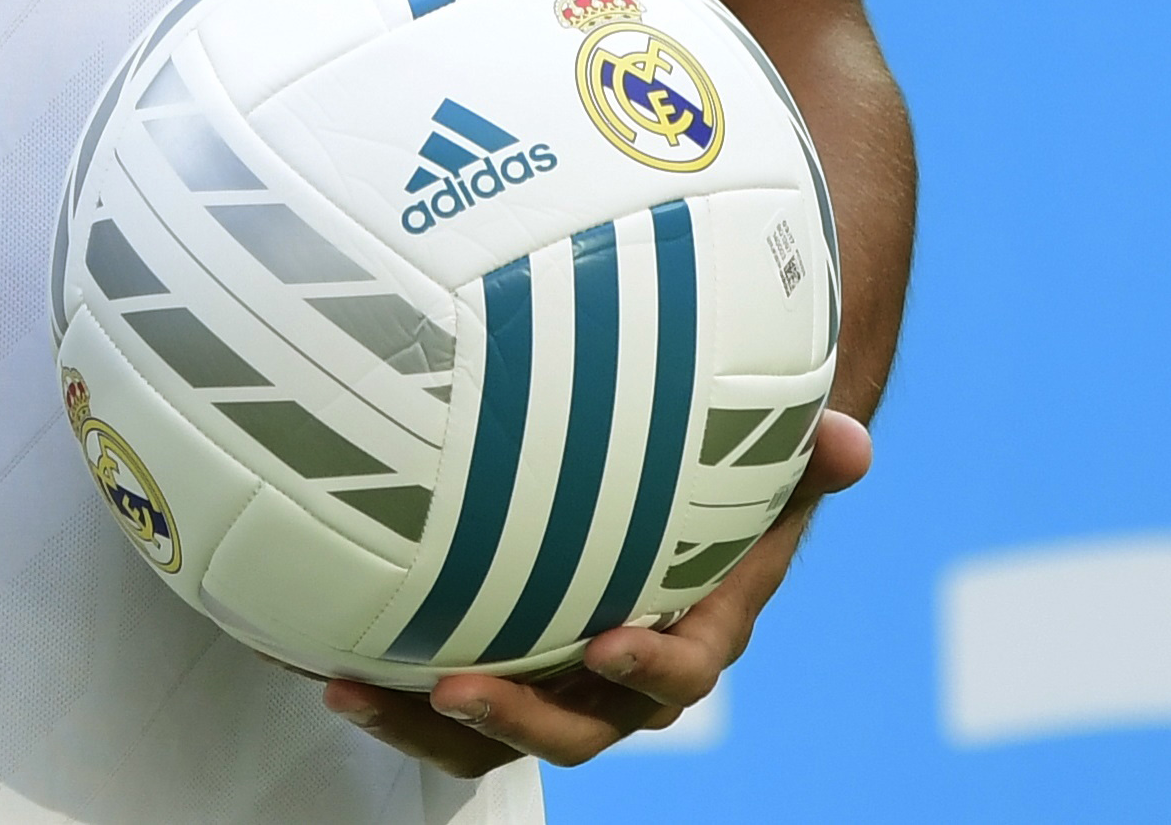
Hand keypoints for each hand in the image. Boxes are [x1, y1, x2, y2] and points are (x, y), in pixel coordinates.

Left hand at [323, 407, 874, 774]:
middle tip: (451, 687)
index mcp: (693, 636)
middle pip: (572, 727)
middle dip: (512, 717)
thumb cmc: (725, 484)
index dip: (649, 670)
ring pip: (492, 728)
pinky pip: (441, 695)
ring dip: (422, 722)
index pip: (682, 674)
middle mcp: (620, 679)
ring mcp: (552, 680)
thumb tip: (856, 442)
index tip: (607, 645)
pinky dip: (385, 682)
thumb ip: (809, 459)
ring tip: (351, 690)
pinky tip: (314, 656)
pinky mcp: (495, 662)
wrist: (680, 508)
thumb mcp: (770, 465)